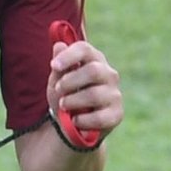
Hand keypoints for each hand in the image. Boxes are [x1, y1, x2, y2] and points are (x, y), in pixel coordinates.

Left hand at [47, 20, 122, 146]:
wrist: (71, 125)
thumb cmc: (66, 97)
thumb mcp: (57, 82)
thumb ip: (59, 66)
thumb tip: (59, 45)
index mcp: (93, 60)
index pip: (85, 49)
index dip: (69, 56)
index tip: (54, 66)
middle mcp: (108, 74)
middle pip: (92, 71)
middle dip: (69, 82)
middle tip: (59, 90)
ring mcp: (114, 94)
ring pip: (94, 95)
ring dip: (72, 102)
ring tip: (64, 106)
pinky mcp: (116, 114)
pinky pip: (98, 117)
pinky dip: (81, 120)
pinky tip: (75, 120)